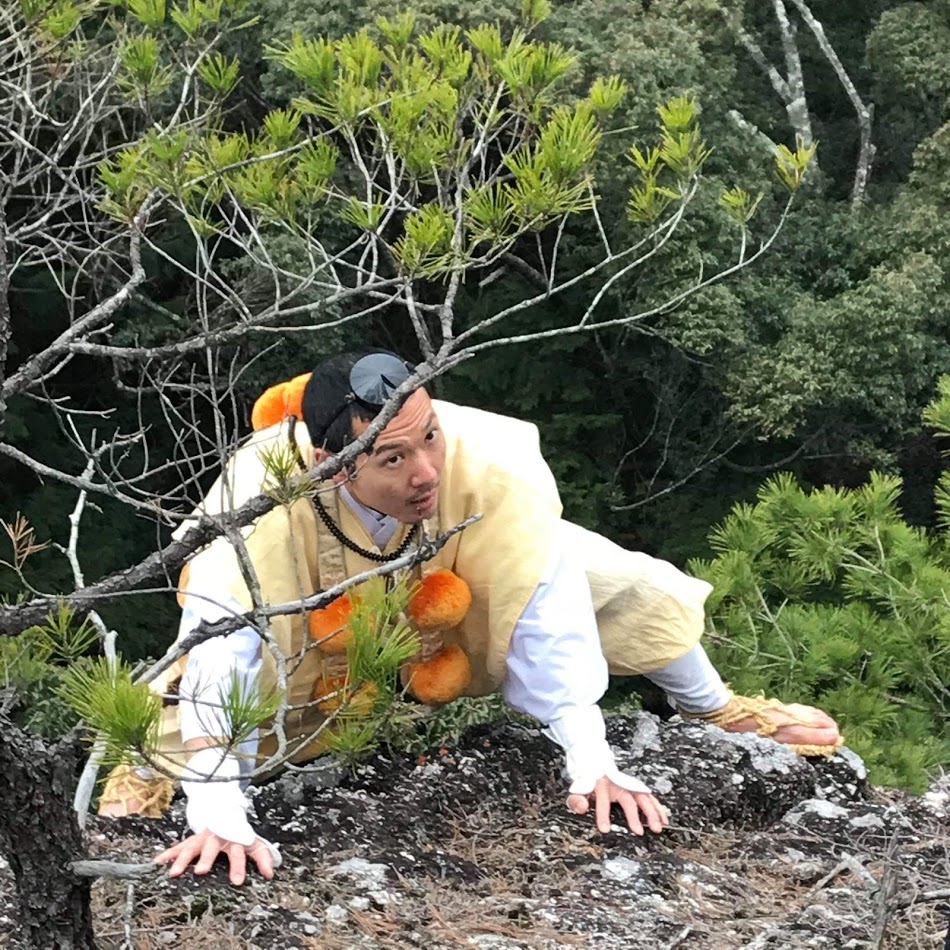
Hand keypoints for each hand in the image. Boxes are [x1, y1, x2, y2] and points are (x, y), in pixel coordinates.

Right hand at [155, 830, 275, 885]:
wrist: (226, 814)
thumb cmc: (240, 835)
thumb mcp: (254, 843)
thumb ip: (263, 857)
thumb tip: (270, 874)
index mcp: (235, 839)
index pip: (238, 853)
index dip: (238, 866)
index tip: (237, 882)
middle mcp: (217, 838)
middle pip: (212, 848)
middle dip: (206, 859)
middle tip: (201, 872)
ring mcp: (202, 838)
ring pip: (192, 847)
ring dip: (183, 859)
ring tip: (174, 872)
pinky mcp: (191, 839)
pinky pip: (178, 846)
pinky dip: (168, 853)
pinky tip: (158, 862)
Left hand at [567, 776, 669, 834]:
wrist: (597, 765)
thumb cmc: (588, 783)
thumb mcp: (578, 790)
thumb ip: (576, 800)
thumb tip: (582, 807)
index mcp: (601, 784)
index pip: (602, 799)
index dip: (603, 814)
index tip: (605, 829)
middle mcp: (617, 784)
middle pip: (627, 799)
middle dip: (633, 815)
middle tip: (639, 832)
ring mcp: (629, 785)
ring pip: (642, 797)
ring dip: (651, 812)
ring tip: (657, 827)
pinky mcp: (637, 787)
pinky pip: (649, 797)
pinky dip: (658, 807)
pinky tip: (664, 819)